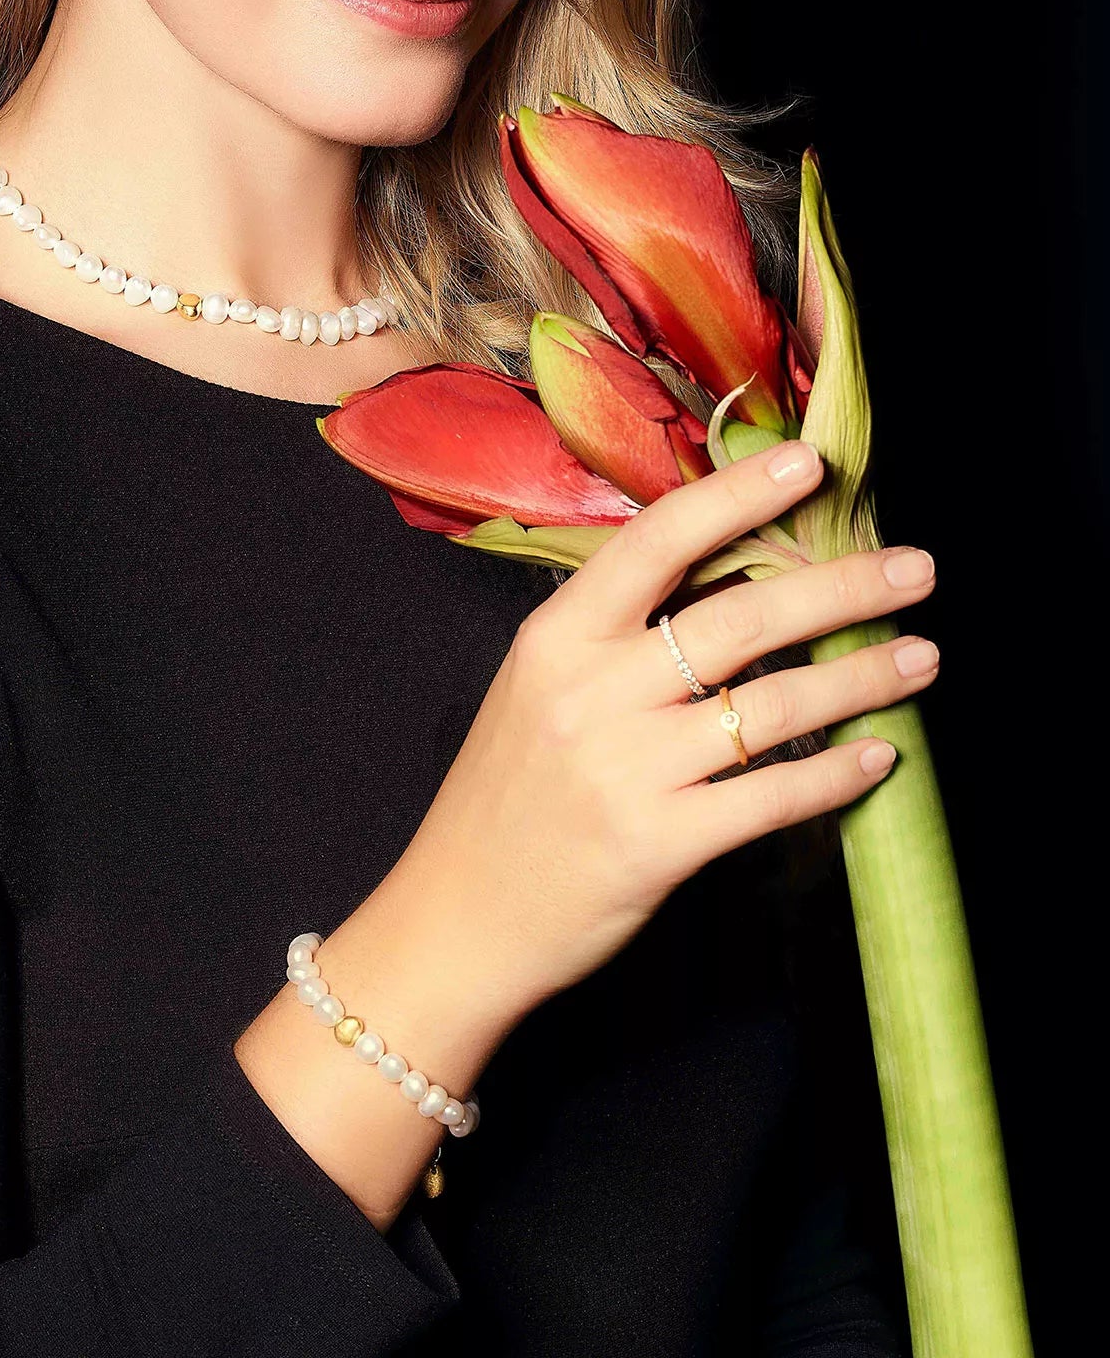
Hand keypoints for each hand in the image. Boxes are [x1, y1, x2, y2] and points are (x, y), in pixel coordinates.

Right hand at [401, 438, 937, 1018]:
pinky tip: (879, 755)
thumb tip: (726, 573)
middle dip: (844, 587)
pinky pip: (773, 797)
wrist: (459, 916)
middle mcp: (592, 691)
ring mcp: (627, 770)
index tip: (810, 463)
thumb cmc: (509, 793)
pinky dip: (838, 774)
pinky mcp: (659, 844)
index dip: (740, 495)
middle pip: (741, 618)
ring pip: (775, 706)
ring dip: (864, 677)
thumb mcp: (540, 686)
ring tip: (922, 657)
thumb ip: (616, 633)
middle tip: (917, 569)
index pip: (660, 540)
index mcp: (558, 636)